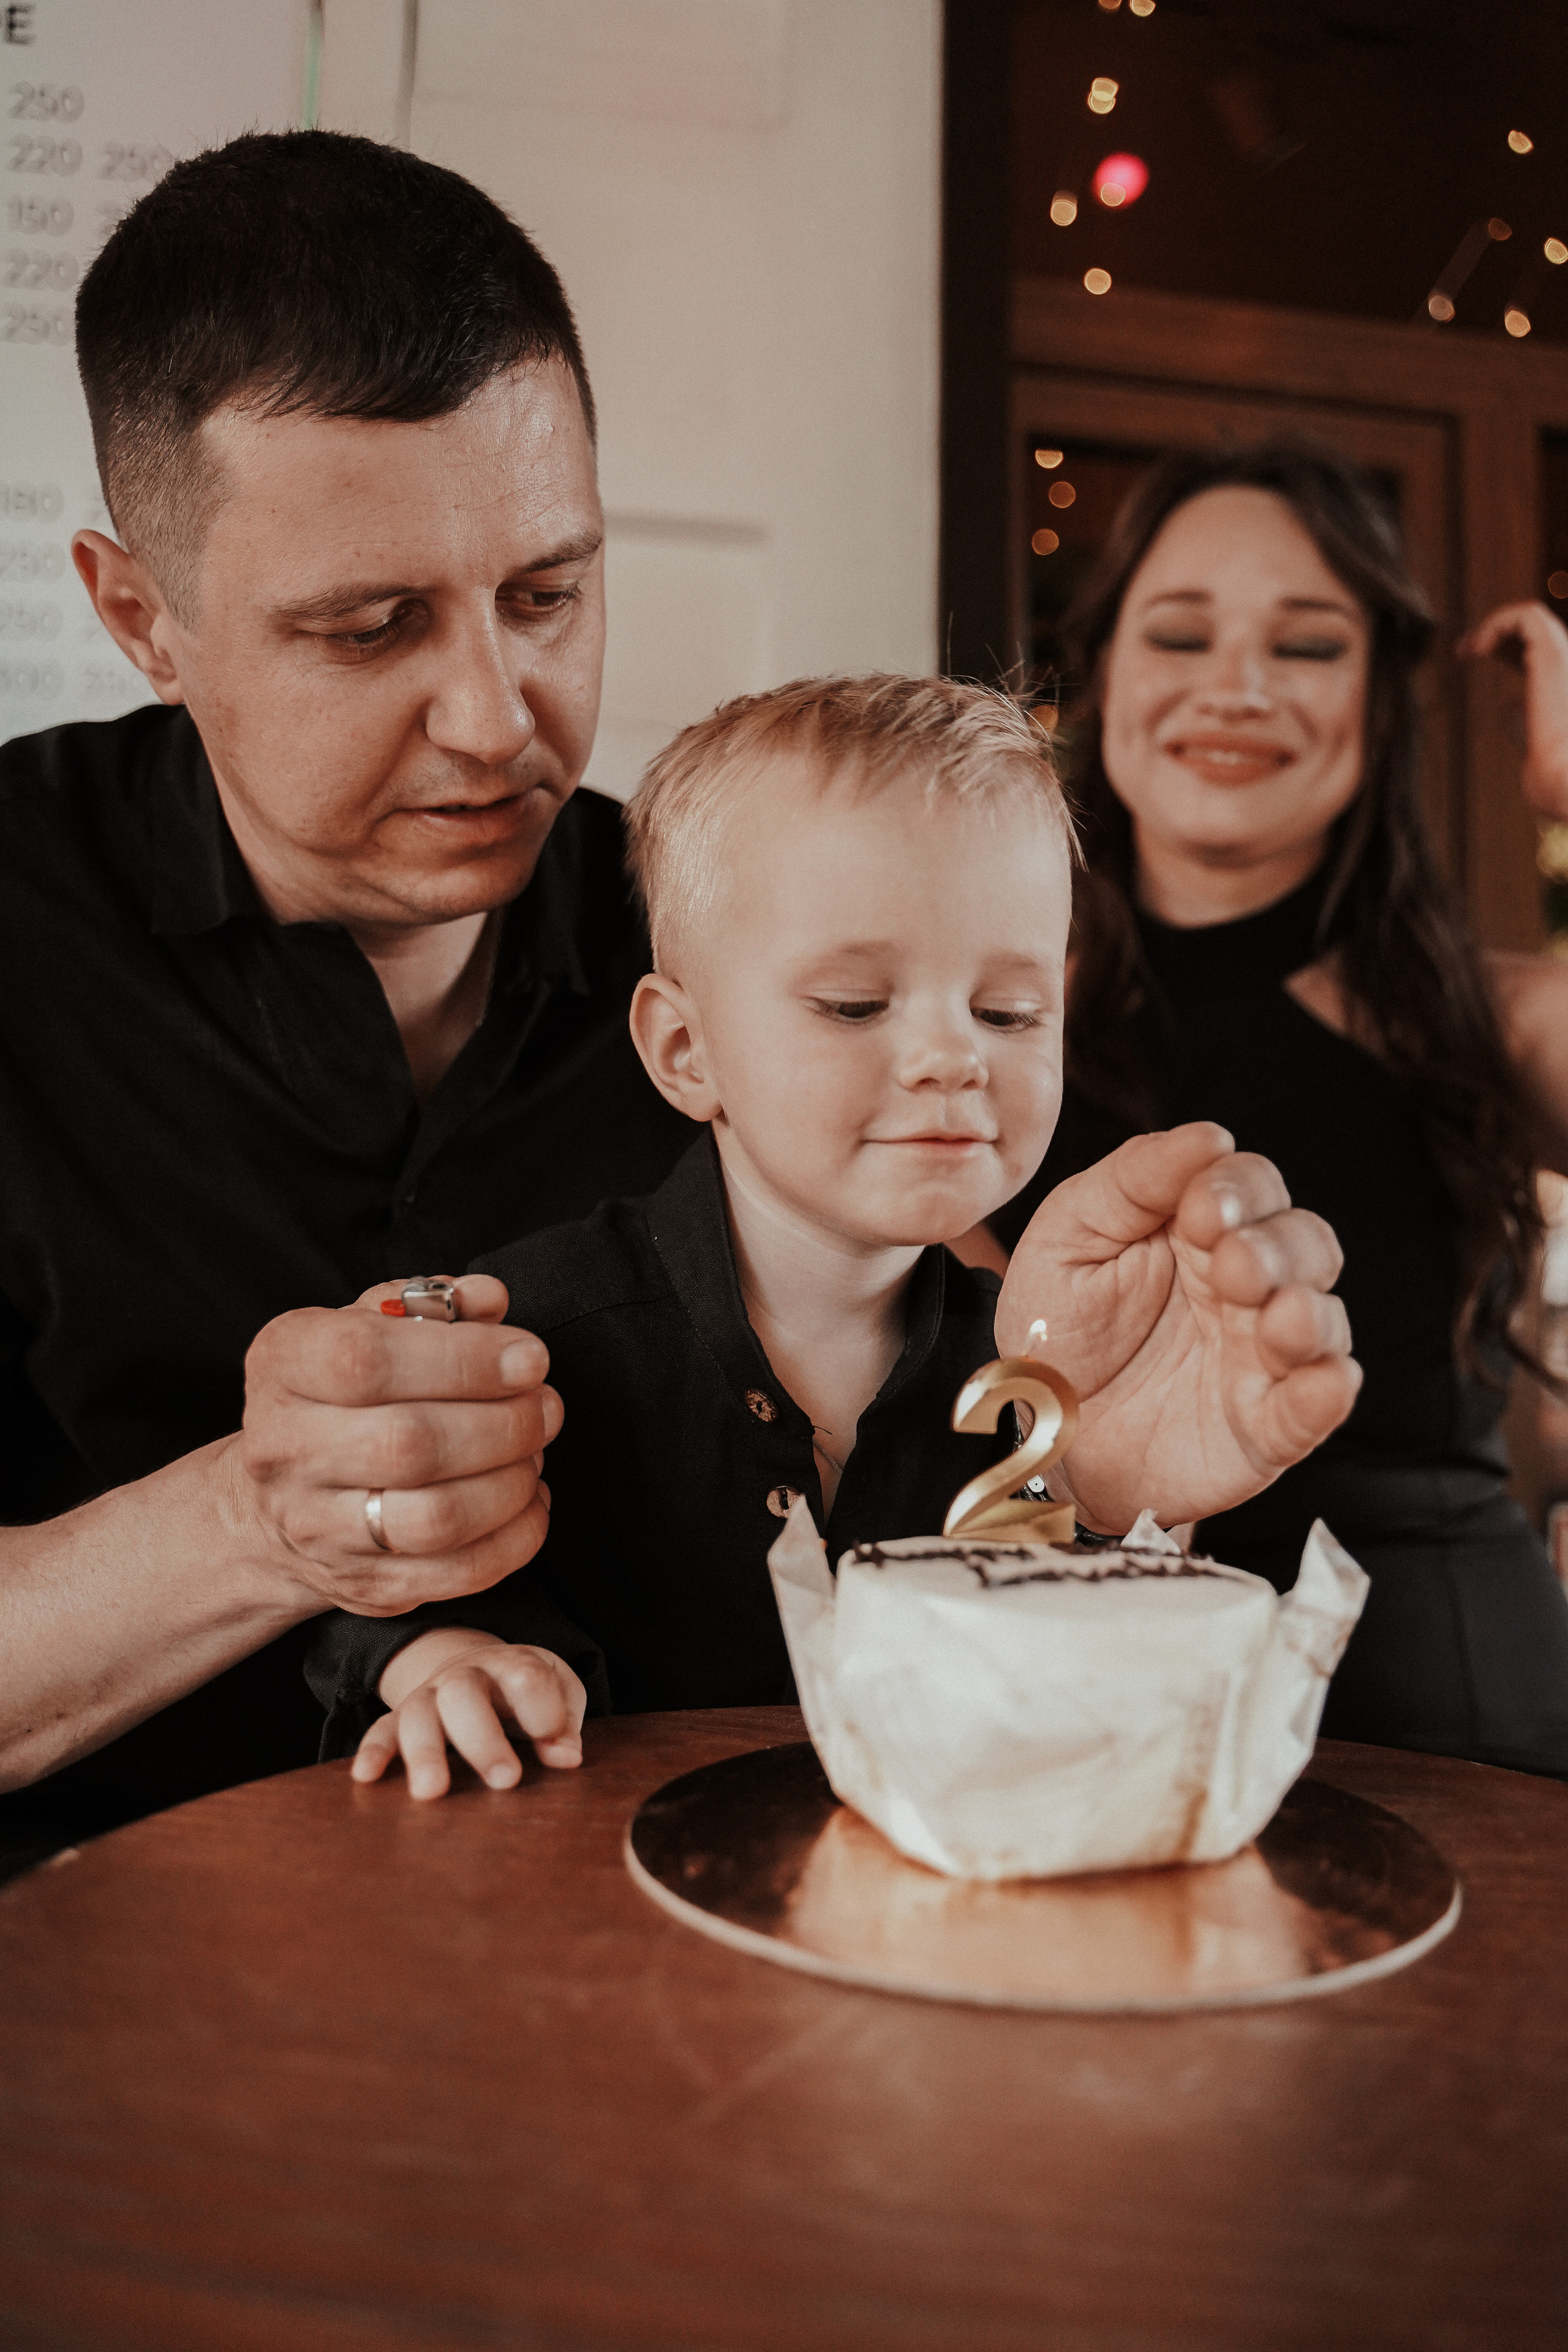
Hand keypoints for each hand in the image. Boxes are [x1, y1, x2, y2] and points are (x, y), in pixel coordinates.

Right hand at [236, 1274, 560, 1613]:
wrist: (279, 1502)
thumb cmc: (342, 1396)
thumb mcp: (367, 1326)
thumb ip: (431, 1304)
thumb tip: (489, 1299)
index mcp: (284, 1366)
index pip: (366, 1359)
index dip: (465, 1359)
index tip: (529, 1358)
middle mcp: (285, 1450)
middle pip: (410, 1443)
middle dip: (504, 1424)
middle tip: (545, 1406)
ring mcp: (317, 1528)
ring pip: (436, 1518)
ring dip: (512, 1482)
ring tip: (535, 1451)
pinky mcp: (362, 1584)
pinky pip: (458, 1574)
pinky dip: (516, 1537)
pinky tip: (530, 1501)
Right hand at [352, 1629, 584, 1798]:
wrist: (480, 1667)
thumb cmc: (527, 1689)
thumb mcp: (559, 1692)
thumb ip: (564, 1722)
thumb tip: (567, 1758)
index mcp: (511, 1664)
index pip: (524, 1674)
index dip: (540, 1706)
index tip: (552, 1738)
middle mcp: (465, 1675)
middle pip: (463, 1693)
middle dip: (482, 1738)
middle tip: (506, 1780)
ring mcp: (430, 1693)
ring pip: (419, 1713)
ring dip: (425, 1751)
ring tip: (432, 1792)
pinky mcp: (402, 1716)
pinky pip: (381, 1728)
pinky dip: (372, 1750)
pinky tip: (366, 1777)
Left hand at [995, 1124, 1359, 1532]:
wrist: (1036, 1427)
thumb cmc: (1057, 1323)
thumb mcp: (1071, 1235)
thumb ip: (1132, 1179)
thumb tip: (1209, 1137)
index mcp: (1199, 1230)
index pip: (1252, 1186)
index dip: (1239, 1189)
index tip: (1201, 1210)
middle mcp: (1244, 1286)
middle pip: (1304, 1243)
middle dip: (1277, 1248)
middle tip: (1230, 1264)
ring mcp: (1261, 1355)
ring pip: (1323, 1318)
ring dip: (1309, 1313)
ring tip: (1275, 1316)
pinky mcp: (1266, 1424)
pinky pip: (1318, 1404)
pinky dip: (1328, 1390)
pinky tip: (1323, 1379)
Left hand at [1457, 601, 1567, 815]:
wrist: (1565, 780)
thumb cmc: (1552, 774)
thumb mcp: (1532, 740)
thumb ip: (1521, 717)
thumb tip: (1506, 703)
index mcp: (1565, 683)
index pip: (1536, 650)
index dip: (1503, 646)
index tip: (1471, 655)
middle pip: (1533, 629)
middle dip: (1495, 631)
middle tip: (1463, 650)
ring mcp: (1567, 655)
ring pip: (1531, 615)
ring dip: (1493, 624)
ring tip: (1469, 650)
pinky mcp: (1554, 652)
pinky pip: (1526, 614)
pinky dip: (1496, 623)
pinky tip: (1478, 650)